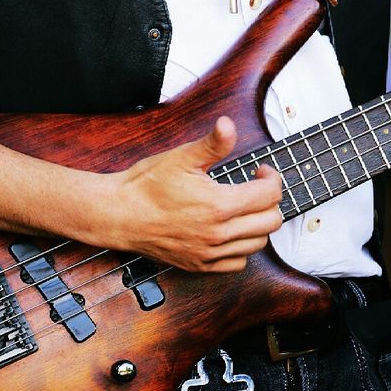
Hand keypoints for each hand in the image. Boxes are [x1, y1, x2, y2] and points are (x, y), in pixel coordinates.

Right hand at [107, 117, 282, 271]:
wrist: (118, 215)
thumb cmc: (146, 186)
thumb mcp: (181, 158)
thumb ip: (212, 143)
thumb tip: (228, 125)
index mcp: (219, 205)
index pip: (270, 195)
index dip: (271, 177)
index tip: (260, 171)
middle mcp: (219, 233)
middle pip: (272, 221)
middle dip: (270, 200)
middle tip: (255, 188)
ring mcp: (211, 253)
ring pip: (259, 243)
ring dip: (259, 224)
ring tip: (245, 208)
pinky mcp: (201, 265)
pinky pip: (239, 263)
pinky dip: (242, 248)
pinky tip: (232, 231)